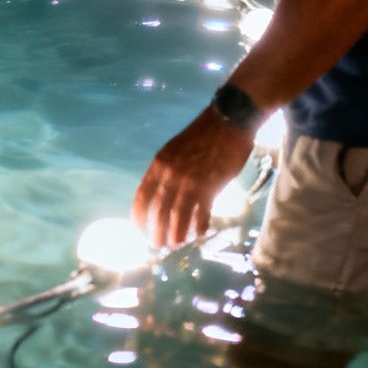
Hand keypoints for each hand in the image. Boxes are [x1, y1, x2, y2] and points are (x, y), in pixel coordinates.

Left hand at [131, 106, 255, 247]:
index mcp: (159, 164)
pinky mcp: (212, 186)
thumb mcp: (173, 149)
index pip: (142, 197)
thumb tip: (160, 194)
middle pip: (159, 212)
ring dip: (176, 234)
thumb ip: (166, 171)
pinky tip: (198, 234)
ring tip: (175, 245)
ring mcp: (191, 182)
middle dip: (156, 232)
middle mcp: (171, 175)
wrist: (228, 122)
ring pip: (179, 217)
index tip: (138, 230)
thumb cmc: (201, 136)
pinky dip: (199, 226)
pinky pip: (202, 213)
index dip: (139, 216)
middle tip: (157, 245)